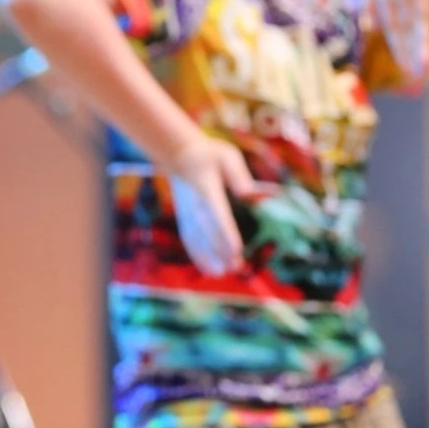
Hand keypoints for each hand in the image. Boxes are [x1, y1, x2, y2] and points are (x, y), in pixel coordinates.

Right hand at [161, 137, 268, 275]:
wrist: (178, 154)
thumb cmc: (209, 154)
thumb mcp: (227, 155)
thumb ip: (238, 174)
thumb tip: (250, 194)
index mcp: (206, 188)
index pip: (216, 213)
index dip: (226, 232)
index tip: (236, 249)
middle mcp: (194, 204)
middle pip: (207, 231)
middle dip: (220, 250)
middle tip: (236, 267)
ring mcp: (187, 213)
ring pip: (197, 239)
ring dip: (209, 258)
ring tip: (223, 273)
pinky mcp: (184, 218)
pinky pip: (189, 240)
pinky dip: (198, 256)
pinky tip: (209, 269)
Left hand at [366, 0, 428, 81]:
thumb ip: (367, 4)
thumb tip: (368, 30)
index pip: (388, 27)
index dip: (395, 48)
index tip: (400, 69)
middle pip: (405, 26)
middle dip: (409, 51)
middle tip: (414, 75)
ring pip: (422, 20)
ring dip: (424, 43)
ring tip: (425, 65)